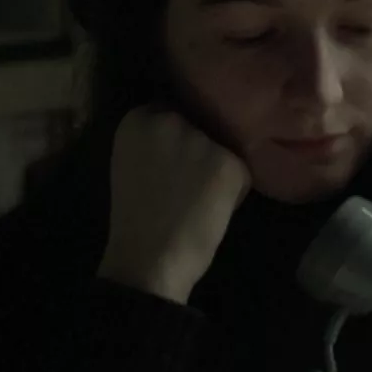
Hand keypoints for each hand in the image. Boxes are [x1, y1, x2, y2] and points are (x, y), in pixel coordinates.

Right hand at [98, 107, 249, 303]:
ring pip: (221, 149)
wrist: (149, 259)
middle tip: (187, 182)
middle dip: (199, 149)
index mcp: (138, 119)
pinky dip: (234, 189)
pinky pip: (240, 170)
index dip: (175, 139)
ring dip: (217, 169)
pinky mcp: (230, 163)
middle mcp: (171, 120)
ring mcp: (203, 140)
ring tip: (200, 199)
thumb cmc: (135, 221)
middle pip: (199, 126)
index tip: (170, 161)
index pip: (169, 112)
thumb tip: (185, 134)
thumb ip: (154, 142)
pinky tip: (213, 209)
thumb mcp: (132, 164)